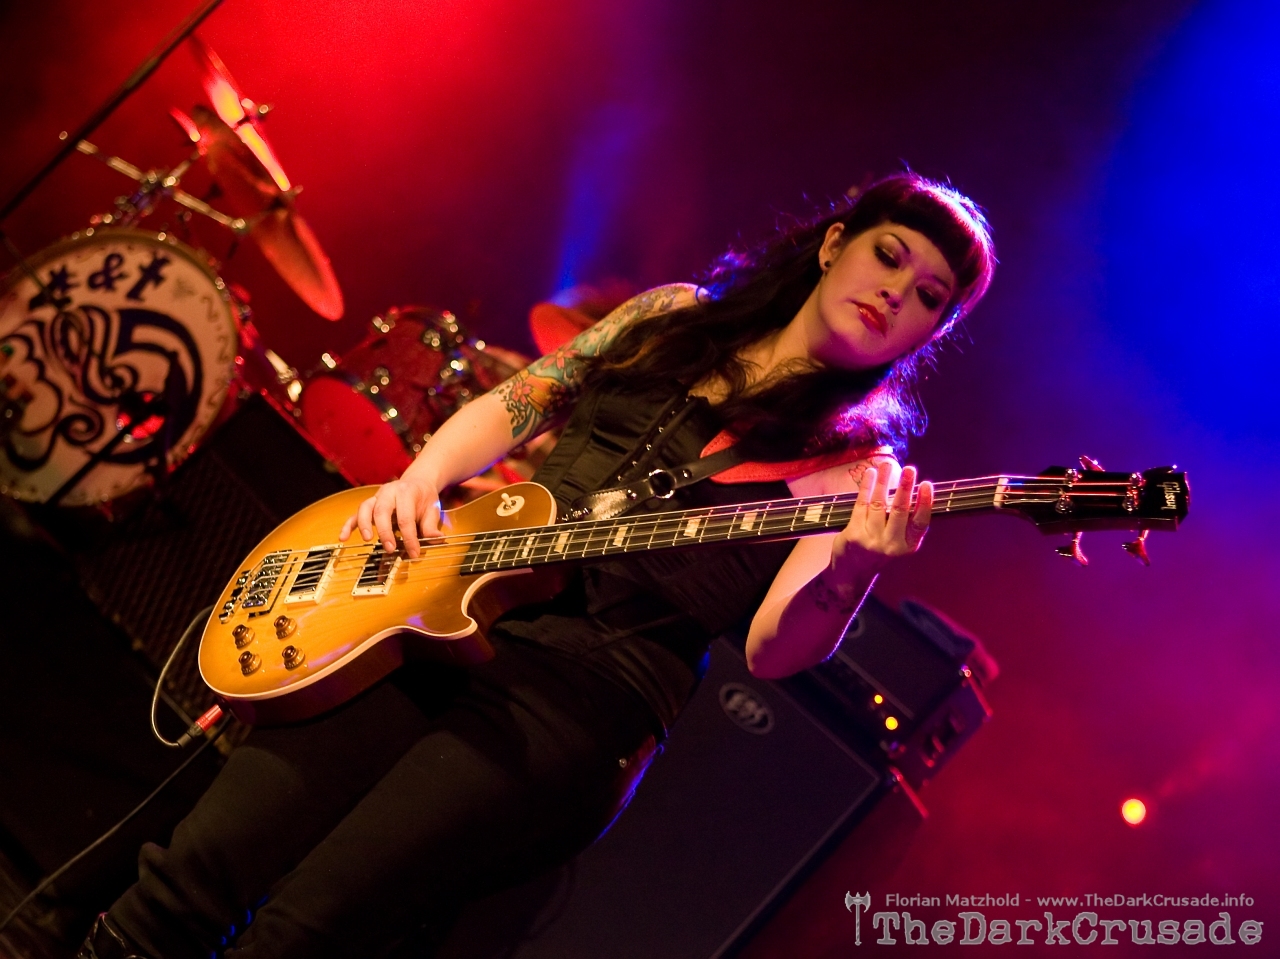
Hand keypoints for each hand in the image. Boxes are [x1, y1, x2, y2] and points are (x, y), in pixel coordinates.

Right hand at [338, 475, 442, 558]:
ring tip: (368, 539)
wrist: (418, 481)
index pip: (406, 517)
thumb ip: (431, 525)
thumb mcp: (433, 509)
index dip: (410, 538)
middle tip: (390, 548)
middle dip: (385, 531)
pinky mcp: (369, 504)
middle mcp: (389, 492)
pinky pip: (355, 513)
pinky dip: (348, 525)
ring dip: (364, 524)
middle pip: (382, 511)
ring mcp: (377, 497)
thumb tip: (436, 538)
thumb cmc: (424, 498)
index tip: (414, 553)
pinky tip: (343, 538)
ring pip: (365, 508)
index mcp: (407, 492)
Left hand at [829, 462, 931, 579]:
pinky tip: (870, 473)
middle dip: (905, 488)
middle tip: (909, 469)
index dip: (924, 502)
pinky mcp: (854, 533)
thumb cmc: (879, 551)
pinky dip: (866, 487)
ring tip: (886, 465)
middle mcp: (891, 544)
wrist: (852, 573)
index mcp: (907, 546)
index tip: (927, 484)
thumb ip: (905, 522)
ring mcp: (871, 539)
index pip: (920, 522)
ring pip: (879, 504)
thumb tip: (912, 489)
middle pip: (899, 511)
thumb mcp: (898, 542)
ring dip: (883, 481)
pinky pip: (862, 504)